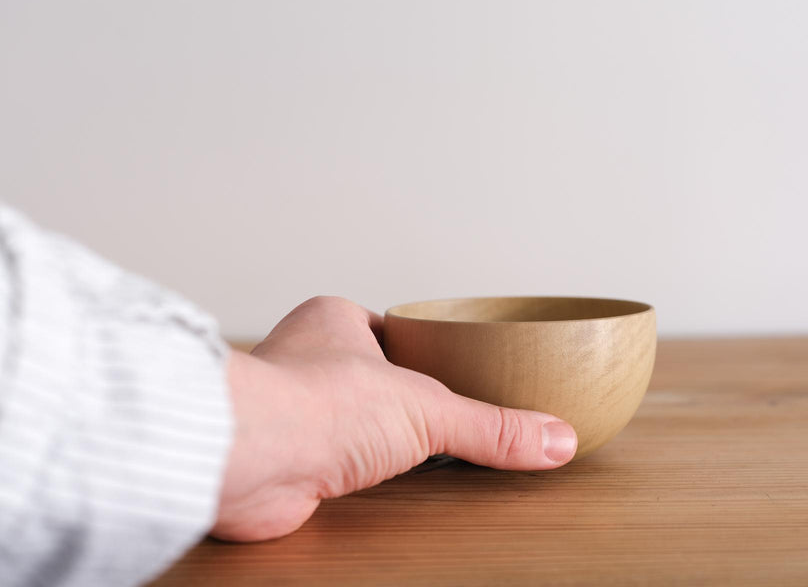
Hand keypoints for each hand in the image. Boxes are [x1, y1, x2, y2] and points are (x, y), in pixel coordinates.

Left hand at [211, 296, 577, 540]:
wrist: (247, 457)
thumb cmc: (316, 402)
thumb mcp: (428, 408)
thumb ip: (491, 426)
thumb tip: (554, 439)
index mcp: (335, 322)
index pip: (385, 332)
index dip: (415, 351)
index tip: (446, 370)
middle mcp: (305, 361)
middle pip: (367, 379)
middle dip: (397, 400)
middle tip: (441, 418)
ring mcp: (290, 412)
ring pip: (344, 423)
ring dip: (373, 443)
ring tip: (417, 459)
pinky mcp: (281, 462)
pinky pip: (328, 468)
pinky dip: (352, 480)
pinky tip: (377, 491)